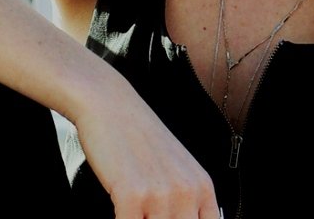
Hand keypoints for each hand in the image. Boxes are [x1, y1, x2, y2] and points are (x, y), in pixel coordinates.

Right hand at [70, 85, 221, 218]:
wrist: (111, 105)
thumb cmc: (138, 135)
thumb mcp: (177, 168)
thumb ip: (187, 201)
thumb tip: (185, 218)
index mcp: (202, 187)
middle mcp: (186, 192)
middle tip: (145, 215)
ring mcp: (160, 194)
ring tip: (132, 213)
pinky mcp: (132, 194)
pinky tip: (117, 213)